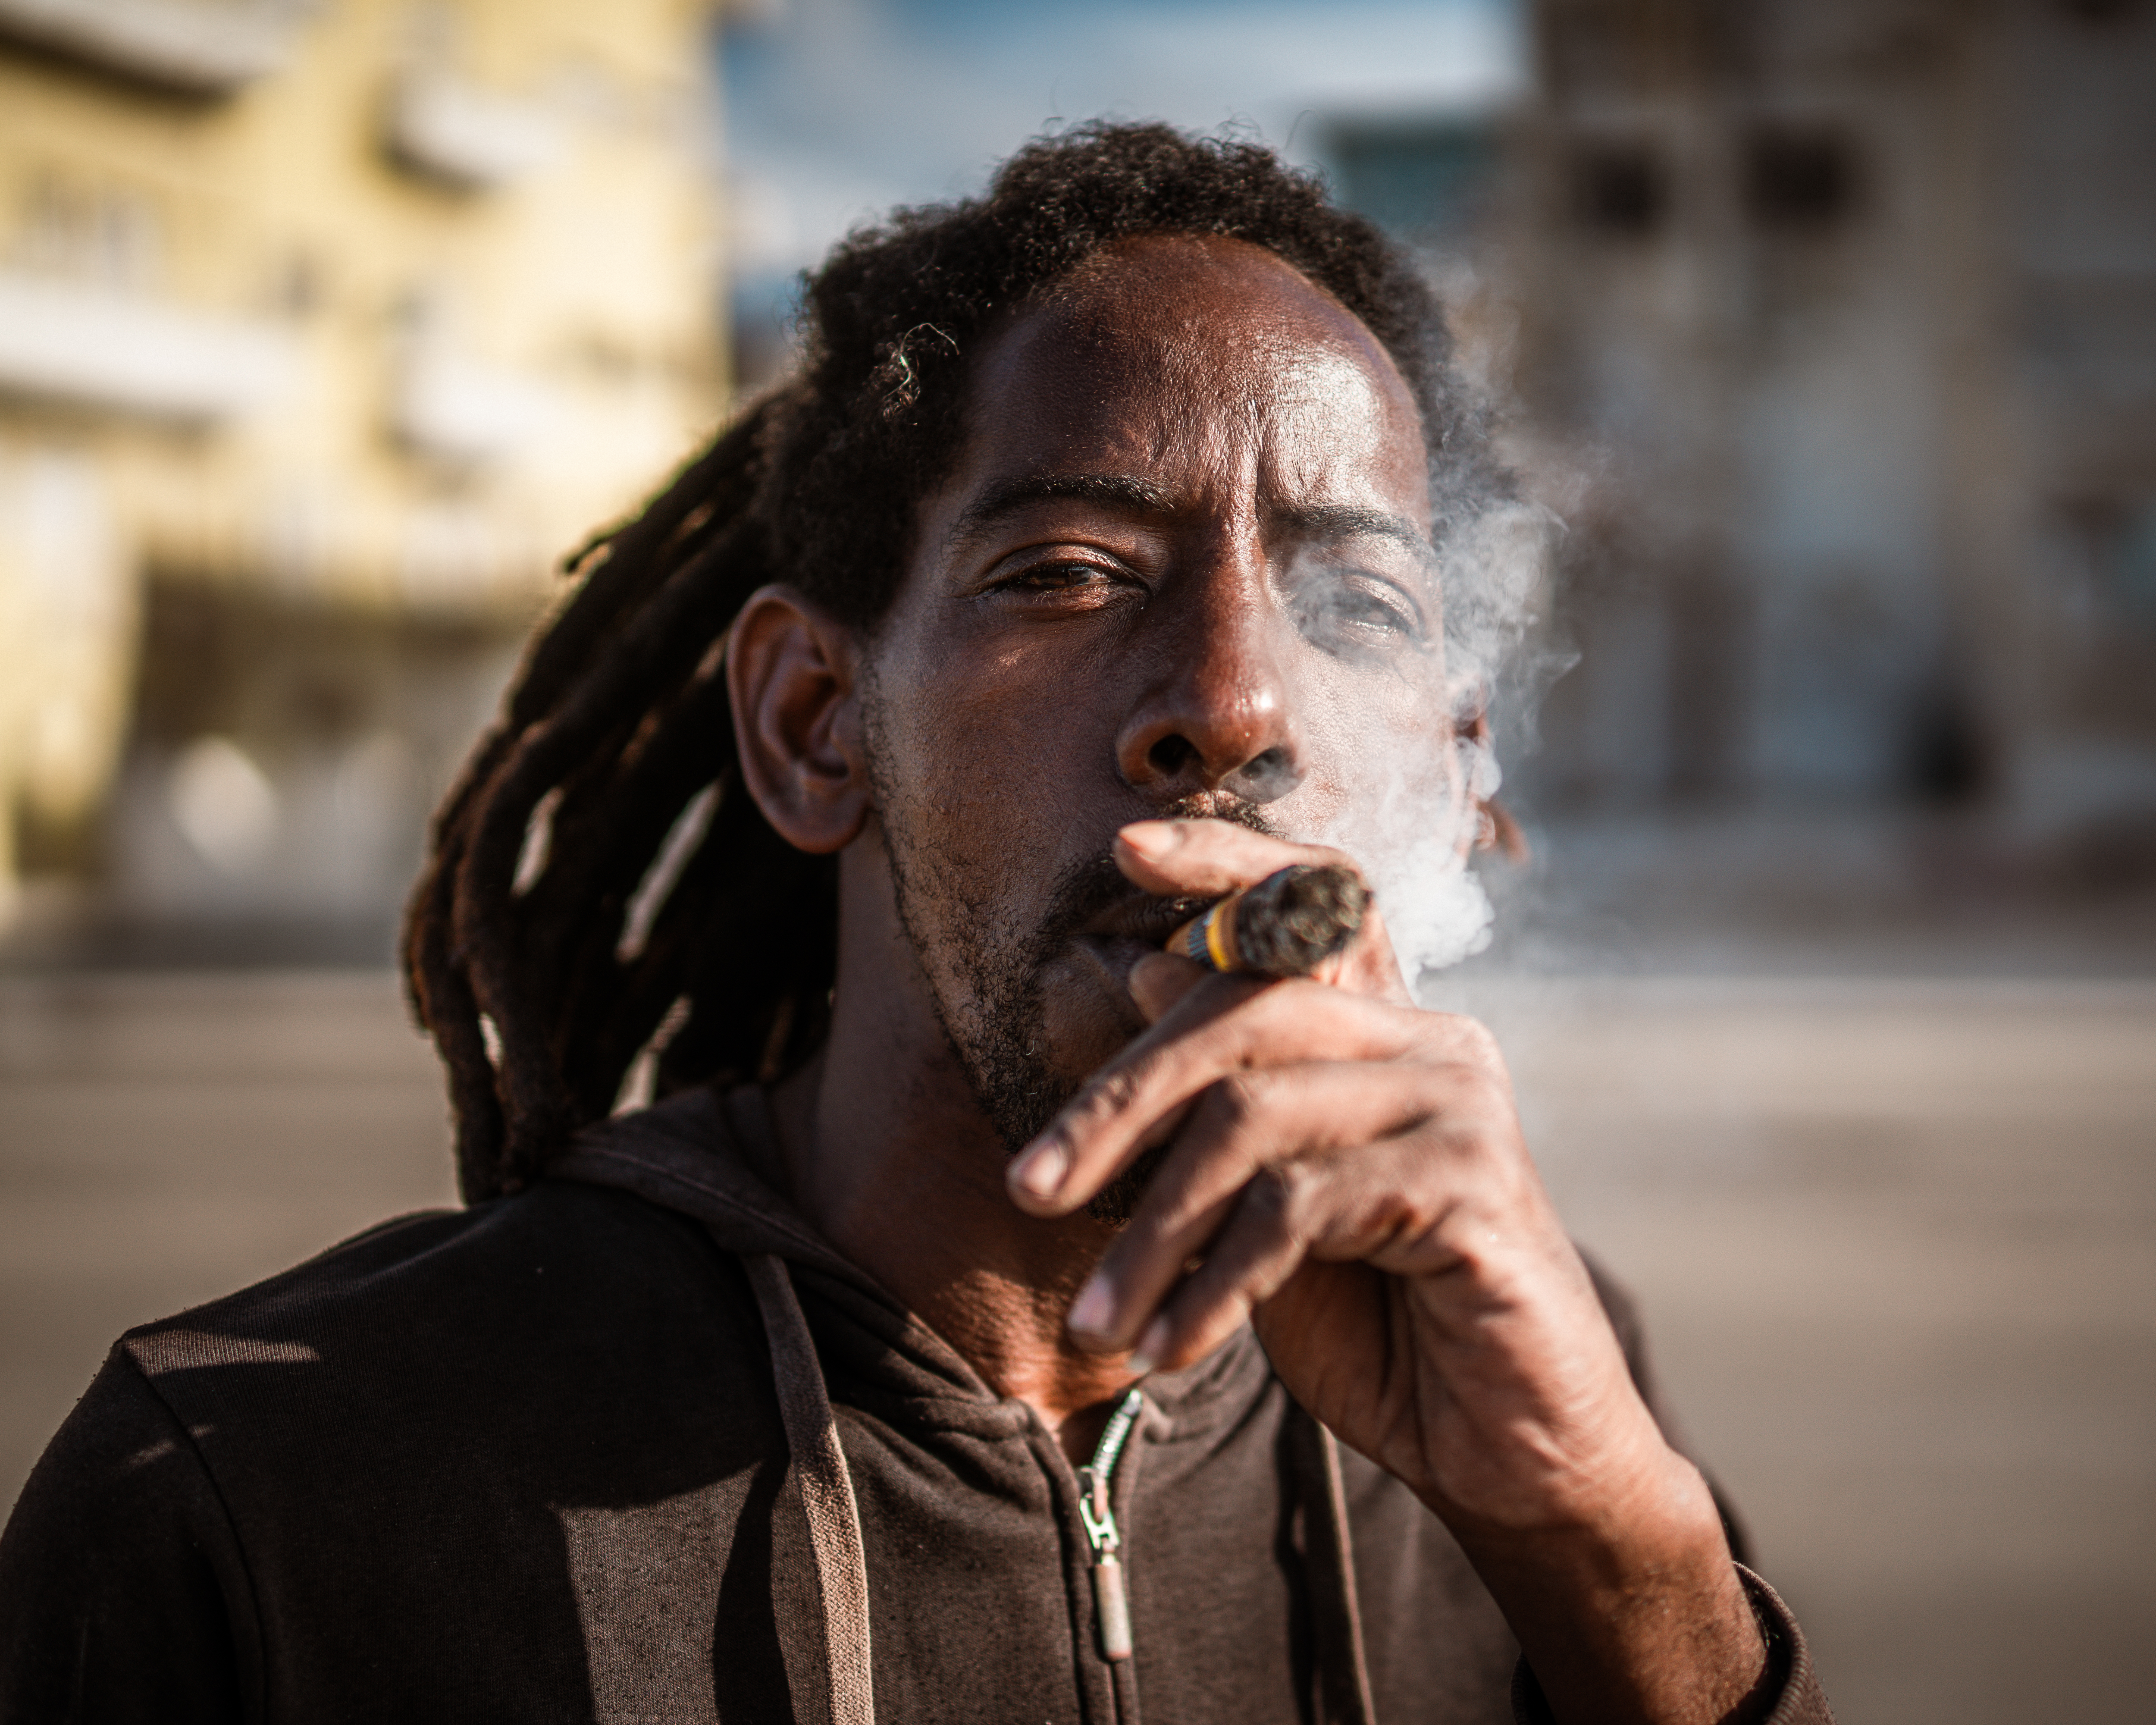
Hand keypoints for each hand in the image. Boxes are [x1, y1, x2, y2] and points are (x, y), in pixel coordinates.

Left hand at [1007, 818, 1770, 1724]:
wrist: (1508, 1451)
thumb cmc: (1378, 1326)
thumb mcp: (1267, 1210)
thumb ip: (1217, 1107)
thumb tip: (1143, 966)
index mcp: (1384, 1031)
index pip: (1305, 910)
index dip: (1220, 863)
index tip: (1125, 842)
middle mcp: (1432, 1041)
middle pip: (1240, 1017)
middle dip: (1114, 1106)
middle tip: (1026, 1189)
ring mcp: (1459, 1102)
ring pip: (1251, 1119)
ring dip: (1150, 1230)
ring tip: (1094, 1324)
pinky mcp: (1472, 1180)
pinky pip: (1295, 1209)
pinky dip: (1211, 1284)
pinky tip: (1171, 1349)